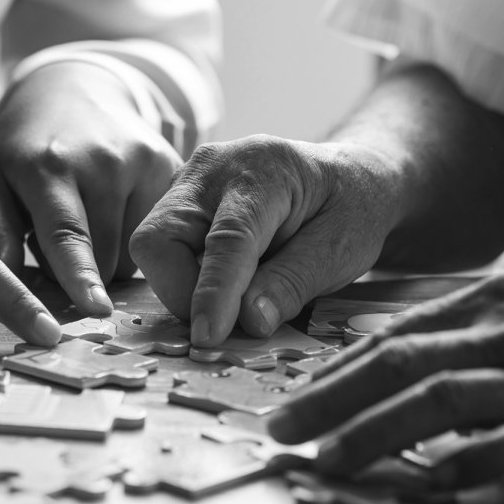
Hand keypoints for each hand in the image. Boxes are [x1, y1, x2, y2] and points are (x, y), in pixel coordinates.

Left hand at [0, 62, 181, 314]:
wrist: (73, 88)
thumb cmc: (24, 149)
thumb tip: (2, 295)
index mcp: (50, 166)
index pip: (68, 234)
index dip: (81, 276)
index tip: (96, 309)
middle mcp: (104, 161)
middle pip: (105, 258)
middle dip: (83, 271)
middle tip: (60, 241)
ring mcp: (143, 160)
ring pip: (136, 252)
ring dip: (111, 256)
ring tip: (90, 220)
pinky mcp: (172, 165)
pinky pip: (160, 232)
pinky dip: (137, 236)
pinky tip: (117, 209)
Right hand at [129, 135, 401, 345]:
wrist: (345, 175)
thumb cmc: (351, 209)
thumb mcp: (342, 249)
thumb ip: (293, 284)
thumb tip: (248, 321)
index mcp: (265, 170)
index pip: (227, 238)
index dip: (213, 292)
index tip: (208, 337)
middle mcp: (213, 167)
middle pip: (161, 237)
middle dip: (182, 291)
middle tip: (226, 320)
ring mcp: (188, 180)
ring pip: (152, 246)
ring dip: (184, 286)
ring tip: (235, 293)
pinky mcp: (176, 198)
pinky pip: (161, 247)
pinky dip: (185, 275)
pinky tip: (225, 277)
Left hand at [267, 271, 503, 488]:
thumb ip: (459, 337)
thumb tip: (387, 366)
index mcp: (484, 305)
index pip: (389, 338)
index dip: (331, 372)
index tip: (286, 401)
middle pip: (400, 362)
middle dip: (330, 398)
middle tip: (280, 431)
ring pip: (446, 396)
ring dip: (380, 428)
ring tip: (331, 459)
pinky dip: (477, 460)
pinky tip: (438, 481)